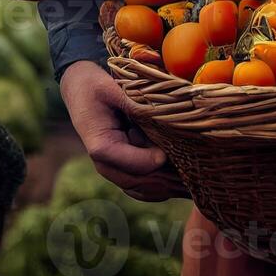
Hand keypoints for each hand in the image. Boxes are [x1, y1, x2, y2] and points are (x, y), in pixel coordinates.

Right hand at [60, 59, 188, 201]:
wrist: (82, 90)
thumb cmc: (97, 87)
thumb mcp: (112, 90)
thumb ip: (134, 105)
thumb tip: (160, 117)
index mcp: (101, 146)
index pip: (130, 163)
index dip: (150, 161)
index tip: (167, 154)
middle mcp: (106, 164)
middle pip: (139, 181)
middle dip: (166, 180)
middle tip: (193, 175)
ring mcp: (114, 169)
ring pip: (142, 188)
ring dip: (168, 187)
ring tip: (193, 184)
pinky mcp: (122, 167)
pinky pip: (141, 187)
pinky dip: (161, 188)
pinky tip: (181, 185)